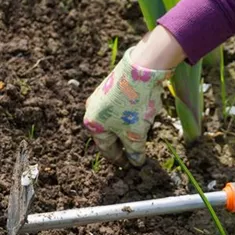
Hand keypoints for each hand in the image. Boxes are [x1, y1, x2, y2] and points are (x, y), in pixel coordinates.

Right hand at [84, 47, 172, 166]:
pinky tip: (140, 116)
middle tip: (134, 152)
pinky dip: (129, 116)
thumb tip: (136, 162)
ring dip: (127, 129)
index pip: (106, 149)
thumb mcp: (136, 134)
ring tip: (140, 134)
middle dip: (123, 144)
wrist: (141, 69)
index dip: (119, 159)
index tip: (128, 165)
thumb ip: (135, 151)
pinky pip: (119, 108)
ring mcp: (101, 97)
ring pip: (115, 120)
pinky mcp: (111, 87)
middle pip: (109, 134)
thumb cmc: (134, 106)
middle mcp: (93, 110)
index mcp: (93, 125)